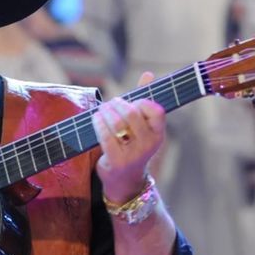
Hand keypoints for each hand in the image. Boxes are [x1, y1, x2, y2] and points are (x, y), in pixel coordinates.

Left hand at [91, 71, 165, 201]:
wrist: (125, 180)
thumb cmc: (132, 145)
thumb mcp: (142, 126)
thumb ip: (145, 101)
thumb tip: (149, 74)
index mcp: (158, 134)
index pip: (156, 110)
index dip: (142, 101)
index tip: (131, 101)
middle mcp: (149, 144)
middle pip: (132, 114)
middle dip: (118, 104)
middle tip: (111, 103)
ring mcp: (133, 154)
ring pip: (117, 124)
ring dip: (105, 112)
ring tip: (101, 110)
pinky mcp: (117, 161)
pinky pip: (105, 137)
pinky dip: (98, 124)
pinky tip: (95, 119)